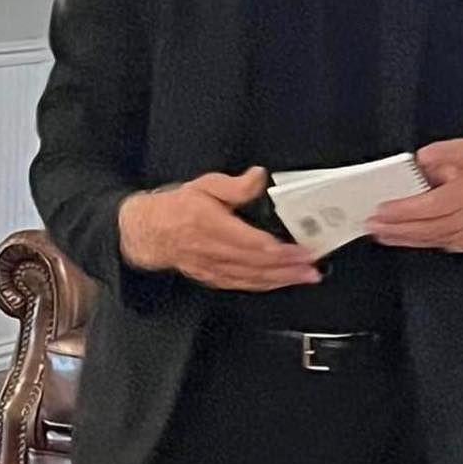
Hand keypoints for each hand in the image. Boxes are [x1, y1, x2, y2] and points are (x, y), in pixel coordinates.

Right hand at [119, 167, 321, 292]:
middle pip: (256, 264)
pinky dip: (264, 286)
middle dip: (288, 268)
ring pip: (252, 278)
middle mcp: (213, 251)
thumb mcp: (204, 185)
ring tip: (305, 277)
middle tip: (312, 268)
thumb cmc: (178, 208)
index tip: (299, 249)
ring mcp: (213, 268)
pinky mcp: (213, 278)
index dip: (278, 250)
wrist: (150, 232)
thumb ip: (234, 185)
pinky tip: (280, 283)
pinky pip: (243, 285)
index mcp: (211, 226)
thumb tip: (258, 177)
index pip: (250, 243)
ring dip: (281, 280)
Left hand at [367, 139, 462, 253]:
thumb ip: (443, 151)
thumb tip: (422, 159)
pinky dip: (414, 242)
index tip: (384, 208)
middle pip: (431, 224)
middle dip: (398, 226)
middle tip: (374, 223)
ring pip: (432, 237)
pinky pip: (436, 244)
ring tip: (379, 231)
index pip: (435, 203)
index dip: (407, 209)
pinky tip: (396, 238)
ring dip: (402, 236)